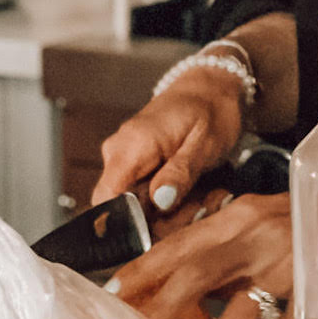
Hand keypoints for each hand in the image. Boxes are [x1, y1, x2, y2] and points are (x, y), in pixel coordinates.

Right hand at [92, 67, 244, 211]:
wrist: (210, 88)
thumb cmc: (211, 110)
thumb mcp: (206, 143)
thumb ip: (181, 172)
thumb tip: (160, 202)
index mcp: (132, 145)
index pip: (106, 199)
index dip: (129, 224)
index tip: (163, 230)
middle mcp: (118, 152)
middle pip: (120, 209)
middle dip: (157, 222)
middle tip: (196, 213)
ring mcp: (123, 157)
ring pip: (131, 205)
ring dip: (164, 214)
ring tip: (199, 201)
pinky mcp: (132, 163)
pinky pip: (139, 194)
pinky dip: (163, 202)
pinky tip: (189, 195)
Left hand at [111, 192, 294, 318]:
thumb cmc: (301, 216)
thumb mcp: (255, 219)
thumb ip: (220, 244)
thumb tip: (173, 277)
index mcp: (237, 218)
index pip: (179, 244)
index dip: (143, 269)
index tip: (111, 292)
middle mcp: (258, 237)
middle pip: (196, 277)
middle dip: (162, 312)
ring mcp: (288, 263)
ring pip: (241, 311)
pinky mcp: (316, 287)